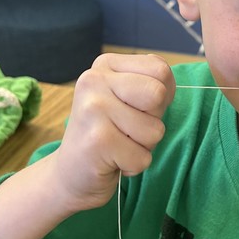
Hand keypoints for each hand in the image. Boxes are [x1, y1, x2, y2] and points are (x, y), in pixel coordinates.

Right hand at [53, 52, 175, 214]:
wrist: (72, 172)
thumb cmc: (109, 132)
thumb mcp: (127, 97)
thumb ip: (150, 83)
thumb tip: (167, 88)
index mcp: (105, 65)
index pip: (161, 70)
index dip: (161, 96)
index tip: (136, 109)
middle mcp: (94, 80)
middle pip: (158, 95)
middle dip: (153, 120)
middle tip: (128, 129)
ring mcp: (93, 109)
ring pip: (155, 130)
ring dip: (144, 146)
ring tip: (119, 145)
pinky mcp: (97, 141)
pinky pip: (143, 157)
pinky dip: (133, 166)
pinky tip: (112, 160)